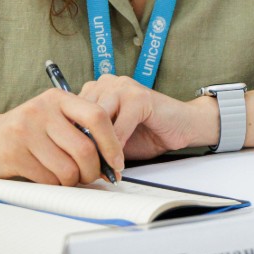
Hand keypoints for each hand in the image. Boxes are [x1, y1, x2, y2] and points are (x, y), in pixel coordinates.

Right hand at [0, 88, 123, 185]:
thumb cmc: (28, 131)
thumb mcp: (53, 117)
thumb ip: (80, 129)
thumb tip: (113, 158)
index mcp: (58, 98)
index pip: (97, 116)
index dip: (113, 143)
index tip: (117, 162)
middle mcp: (42, 110)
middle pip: (85, 149)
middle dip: (94, 170)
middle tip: (94, 176)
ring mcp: (26, 131)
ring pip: (68, 169)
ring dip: (74, 181)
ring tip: (70, 177)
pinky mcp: (14, 154)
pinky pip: (49, 179)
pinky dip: (56, 185)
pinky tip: (51, 178)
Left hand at [78, 75, 201, 160]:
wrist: (183, 125)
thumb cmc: (147, 132)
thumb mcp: (112, 138)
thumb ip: (93, 140)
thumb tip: (70, 160)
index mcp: (96, 89)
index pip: (71, 113)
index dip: (72, 140)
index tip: (74, 164)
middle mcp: (106, 82)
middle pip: (82, 117)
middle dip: (85, 146)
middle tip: (87, 170)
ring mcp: (123, 86)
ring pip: (98, 122)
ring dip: (100, 148)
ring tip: (102, 168)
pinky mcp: (139, 96)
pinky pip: (119, 127)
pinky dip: (117, 148)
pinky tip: (119, 162)